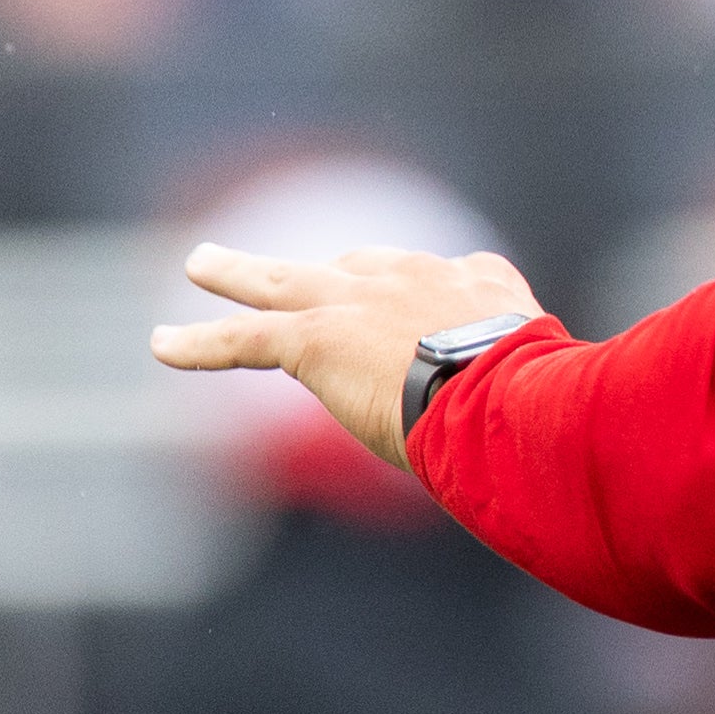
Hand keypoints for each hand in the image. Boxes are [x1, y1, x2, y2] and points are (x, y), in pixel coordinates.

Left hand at [151, 242, 541, 469]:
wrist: (512, 394)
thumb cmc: (547, 407)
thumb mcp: (548, 387)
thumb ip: (532, 396)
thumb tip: (554, 452)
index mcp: (477, 286)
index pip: (434, 279)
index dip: (416, 296)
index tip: (416, 314)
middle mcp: (417, 278)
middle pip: (355, 261)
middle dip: (323, 265)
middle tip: (296, 263)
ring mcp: (362, 302)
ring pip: (282, 282)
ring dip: (237, 273)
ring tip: (203, 263)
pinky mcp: (317, 337)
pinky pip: (244, 339)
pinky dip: (198, 343)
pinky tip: (160, 344)